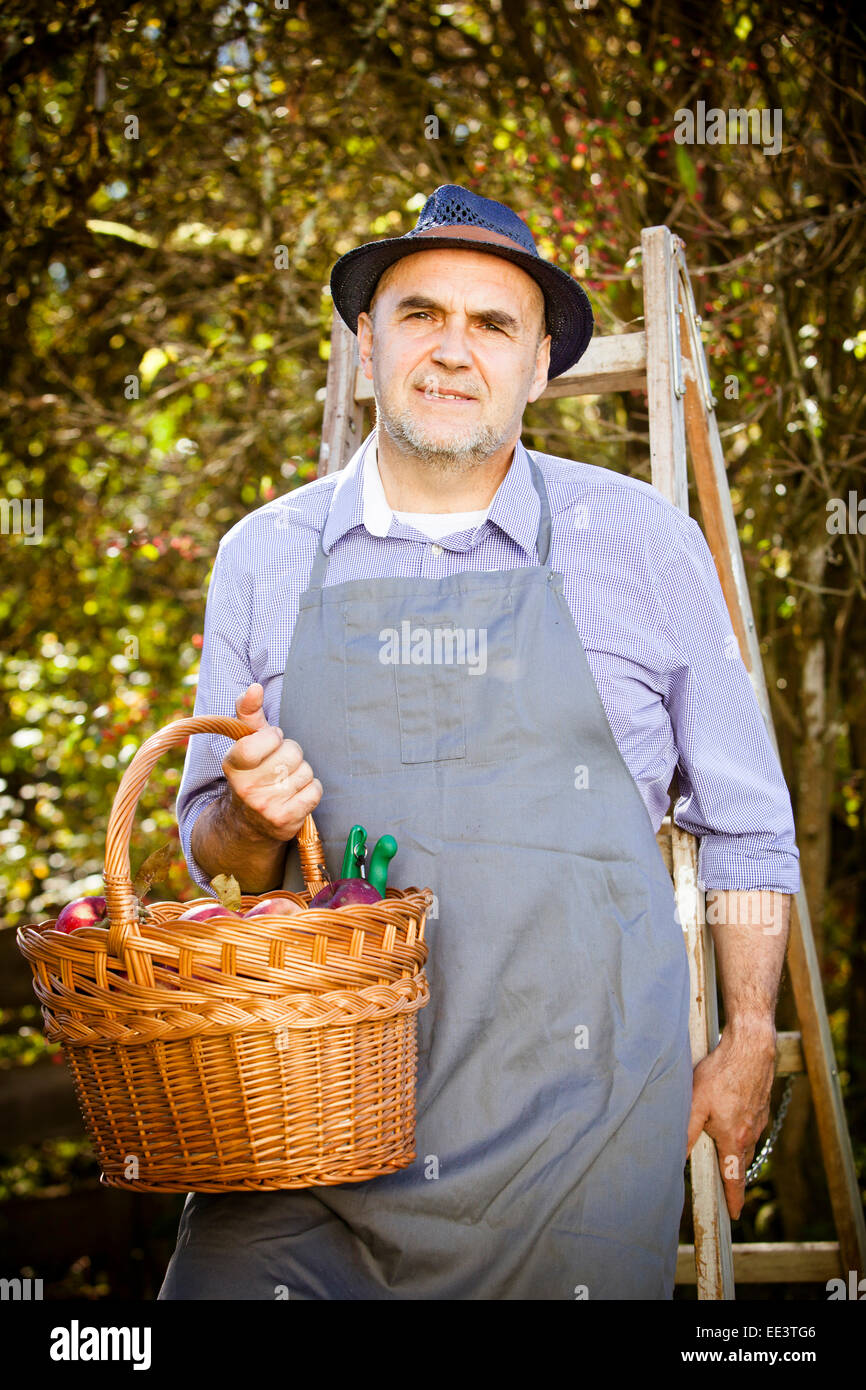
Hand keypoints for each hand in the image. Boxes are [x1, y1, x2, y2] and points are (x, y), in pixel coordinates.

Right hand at [222, 683, 322, 841]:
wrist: (248, 823)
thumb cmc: (253, 772)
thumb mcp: (245, 743)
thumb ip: (249, 712)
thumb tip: (254, 688)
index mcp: (233, 764)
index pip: (264, 737)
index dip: (274, 737)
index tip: (270, 744)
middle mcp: (246, 788)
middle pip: (292, 753)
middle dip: (291, 754)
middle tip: (279, 765)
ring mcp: (265, 806)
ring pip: (306, 771)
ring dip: (301, 773)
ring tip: (286, 781)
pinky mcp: (285, 821)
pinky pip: (315, 791)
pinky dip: (311, 790)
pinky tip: (296, 794)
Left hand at [686, 1022, 776, 1218]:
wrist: (751, 1048)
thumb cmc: (722, 1073)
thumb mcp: (696, 1102)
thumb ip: (688, 1131)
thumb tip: (679, 1156)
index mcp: (734, 1138)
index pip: (734, 1177)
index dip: (734, 1198)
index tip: (734, 1214)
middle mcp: (750, 1133)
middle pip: (741, 1162)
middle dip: (734, 1175)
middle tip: (727, 1186)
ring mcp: (759, 1119)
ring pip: (747, 1144)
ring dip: (738, 1152)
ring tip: (726, 1154)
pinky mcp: (762, 1105)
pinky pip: (752, 1127)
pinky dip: (743, 1131)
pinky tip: (733, 1120)